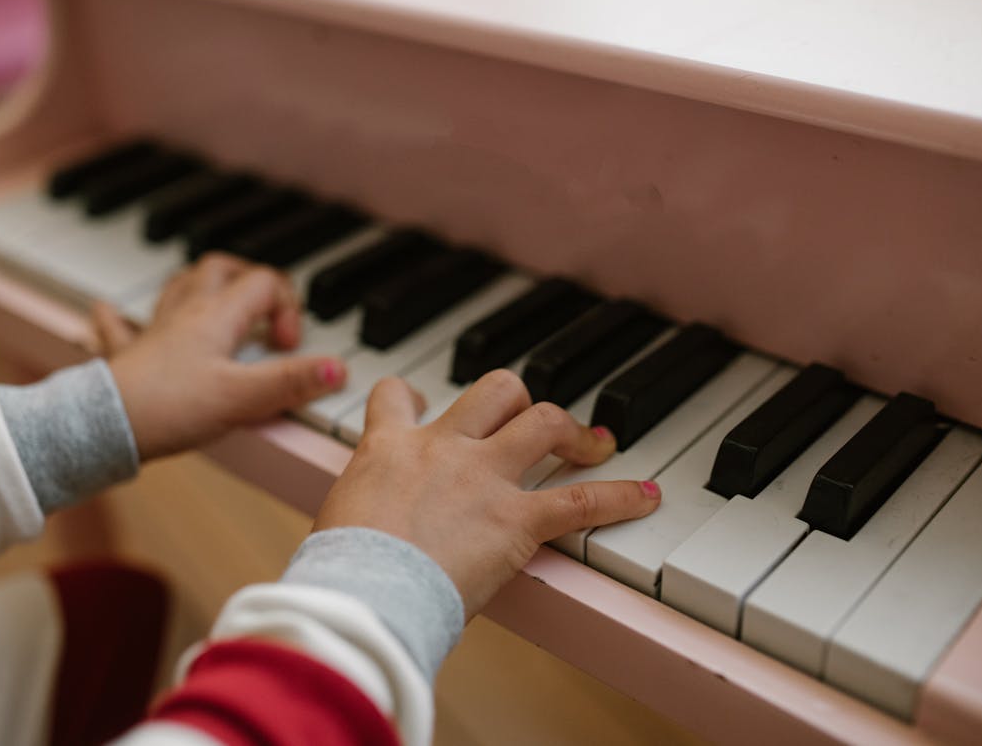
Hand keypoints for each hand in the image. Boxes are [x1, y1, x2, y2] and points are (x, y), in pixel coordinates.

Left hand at [99, 254, 346, 458]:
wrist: (104, 425)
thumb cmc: (168, 407)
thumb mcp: (243, 399)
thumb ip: (291, 382)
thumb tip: (338, 369)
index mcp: (216, 316)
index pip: (265, 283)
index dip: (288, 308)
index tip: (289, 346)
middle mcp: (185, 314)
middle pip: (219, 269)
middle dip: (248, 277)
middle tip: (265, 306)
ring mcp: (154, 333)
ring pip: (177, 287)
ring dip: (199, 284)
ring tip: (214, 294)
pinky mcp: (127, 358)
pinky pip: (117, 326)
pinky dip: (119, 317)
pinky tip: (107, 311)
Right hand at [313, 369, 661, 616]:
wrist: (364, 590)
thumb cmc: (340, 571)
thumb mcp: (334, 527)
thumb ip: (356, 517)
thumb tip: (349, 547)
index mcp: (387, 448)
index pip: (396, 397)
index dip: (410, 396)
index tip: (418, 403)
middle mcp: (441, 447)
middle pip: (492, 391)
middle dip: (515, 399)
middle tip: (527, 418)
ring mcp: (483, 477)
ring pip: (541, 420)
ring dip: (571, 429)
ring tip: (592, 442)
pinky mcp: (516, 519)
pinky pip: (581, 500)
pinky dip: (621, 497)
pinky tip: (647, 497)